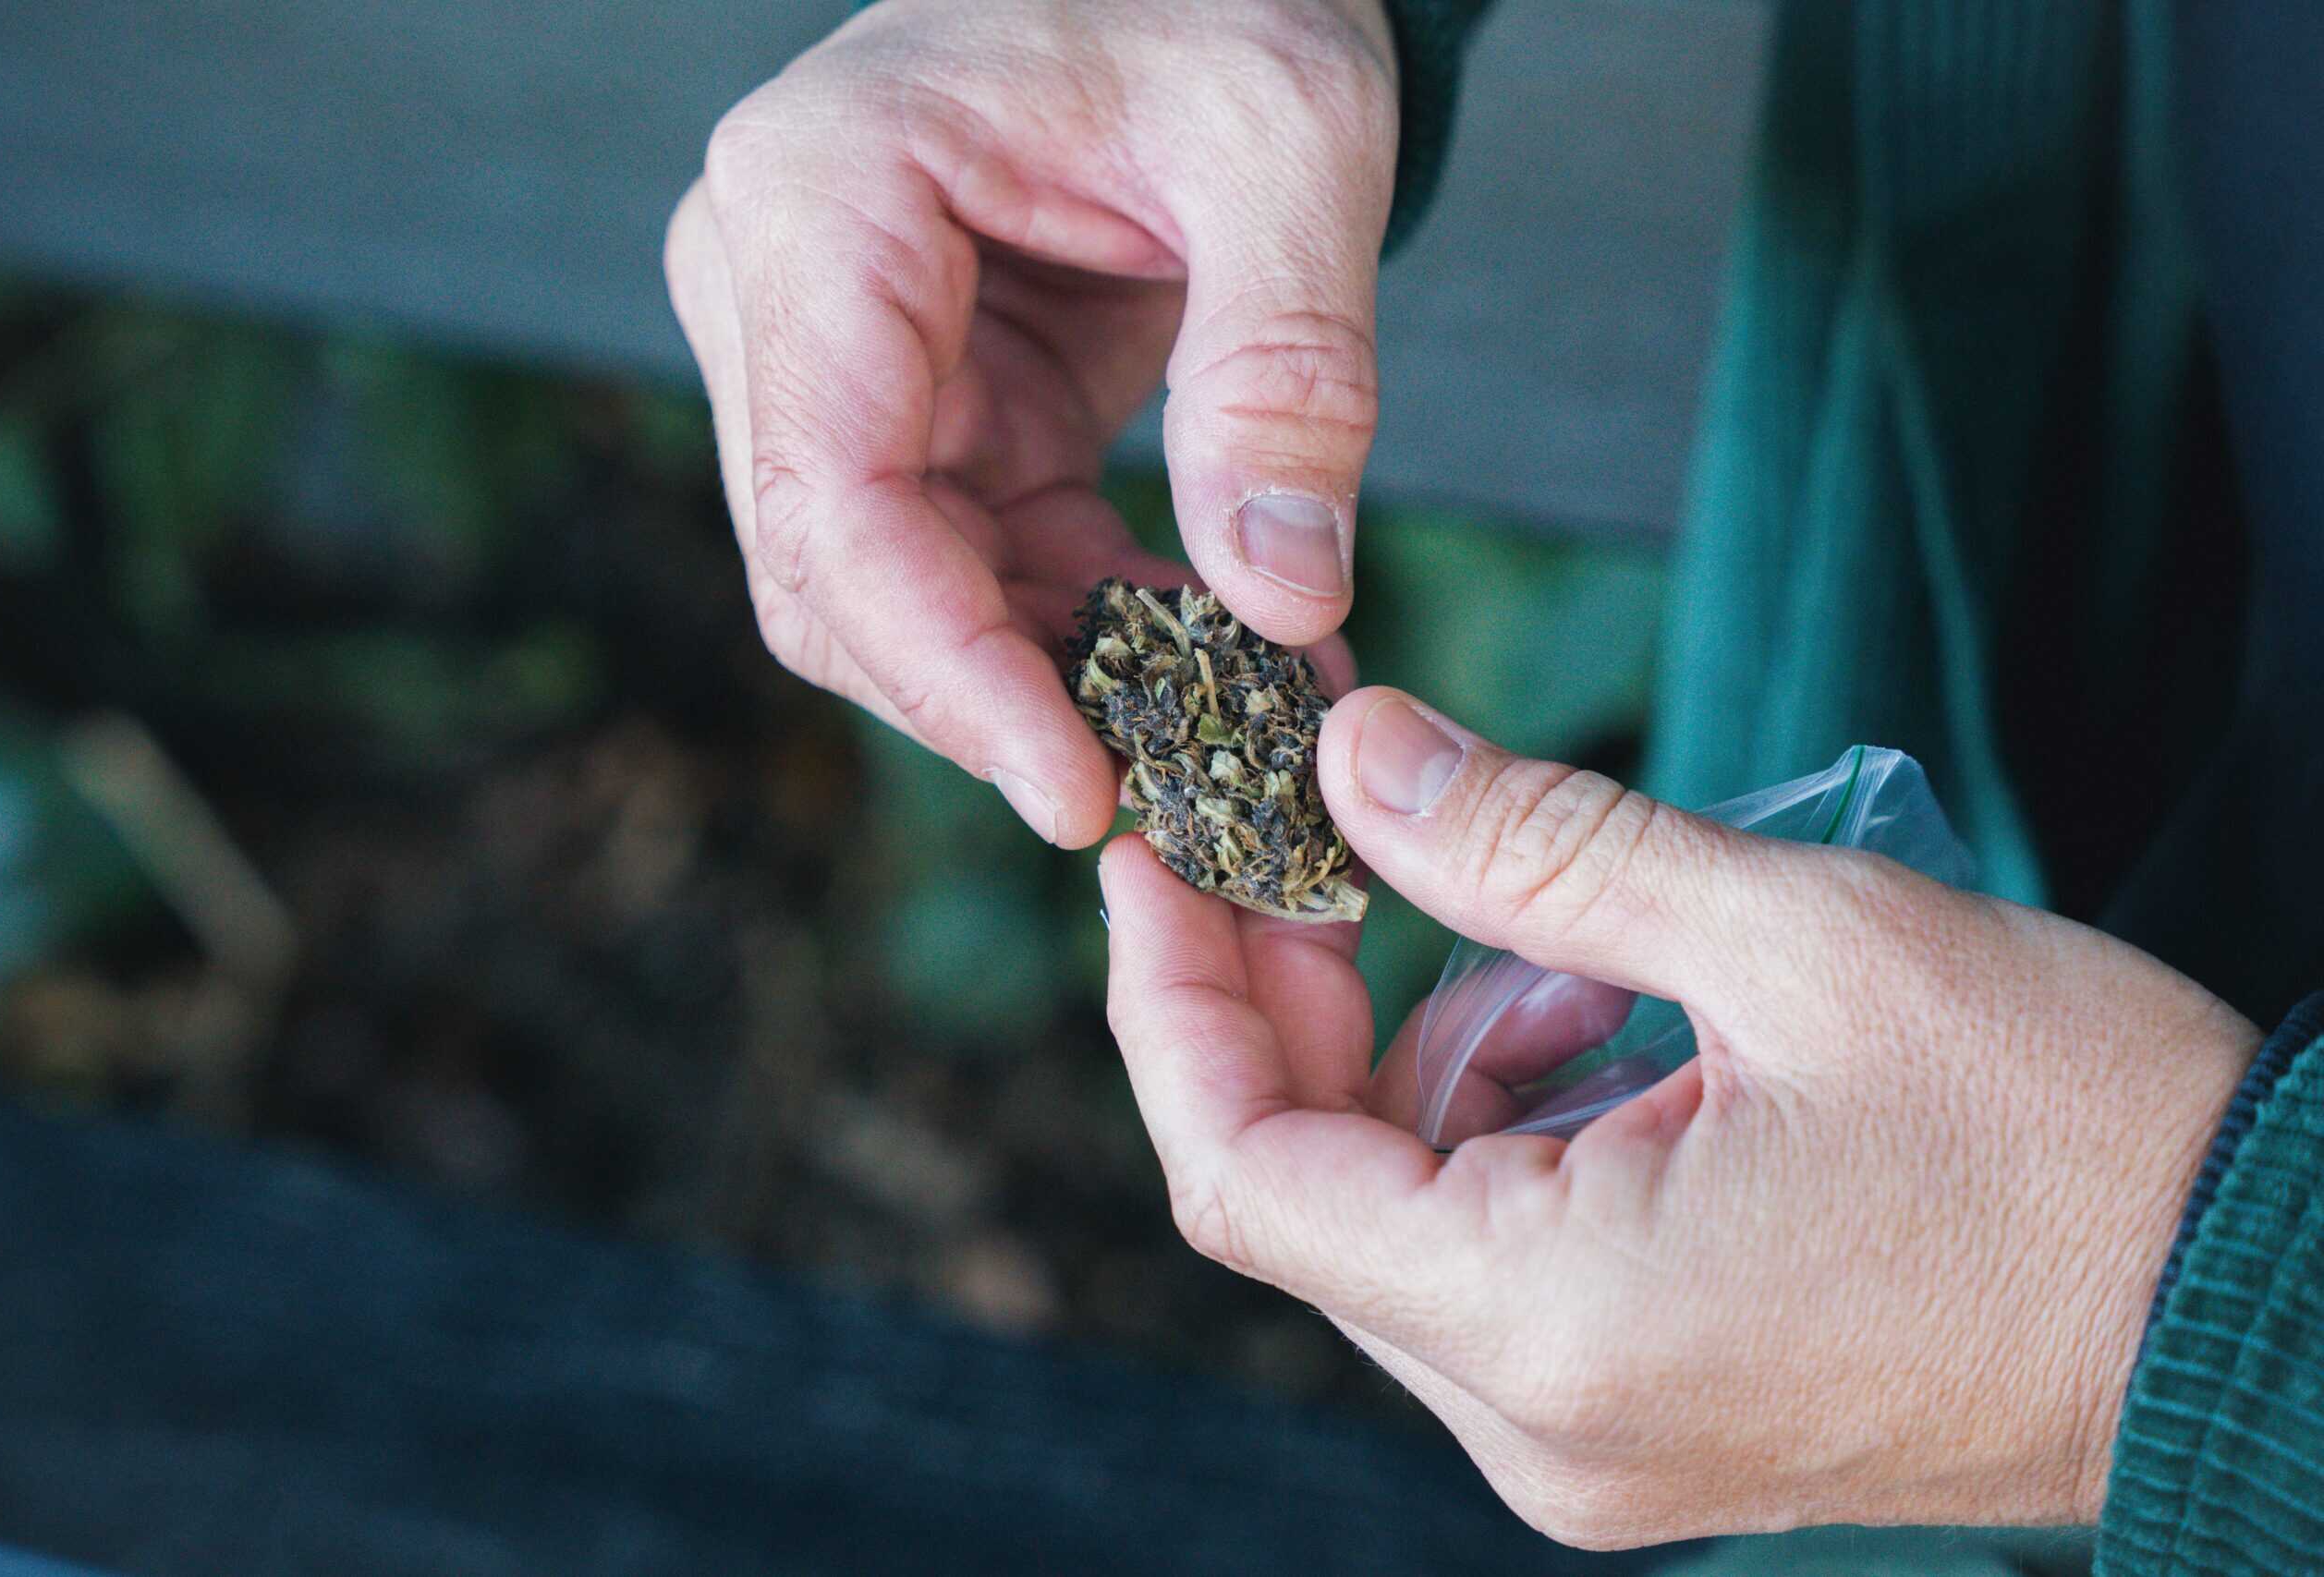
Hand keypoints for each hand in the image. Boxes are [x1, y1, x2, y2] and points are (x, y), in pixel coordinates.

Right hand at [664, 0, 1395, 844]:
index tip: (1078, 790)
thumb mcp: (1291, 143)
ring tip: (1216, 717)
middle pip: (835, 576)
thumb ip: (1285, 367)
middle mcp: (780, 281)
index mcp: (825, 198)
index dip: (947, 671)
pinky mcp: (910, 398)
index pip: (833, 498)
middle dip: (995, 697)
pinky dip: (1075, 626)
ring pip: (892, 593)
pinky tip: (1203, 650)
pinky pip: (967, 560)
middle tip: (1167, 788)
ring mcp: (829, 347)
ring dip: (1044, 675)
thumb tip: (1278, 603)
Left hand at [1100, 685, 2259, 1546]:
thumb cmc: (2074, 1131)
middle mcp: (1541, 1426)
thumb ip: (1540, 846)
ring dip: (1419, 1052)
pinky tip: (1606, 1030)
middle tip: (1334, 832)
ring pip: (1391, 1217)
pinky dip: (1499, 1121)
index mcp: (1556, 1324)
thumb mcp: (1799, 935)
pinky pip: (1487, 1259)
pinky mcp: (1641, 1419)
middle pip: (1303, 1191)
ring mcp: (1589, 1441)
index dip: (1173, 999)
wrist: (2263, 1299)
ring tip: (1558, 941)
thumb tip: (1356, 759)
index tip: (1155, 853)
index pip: (1243, 1171)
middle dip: (1295, 1002)